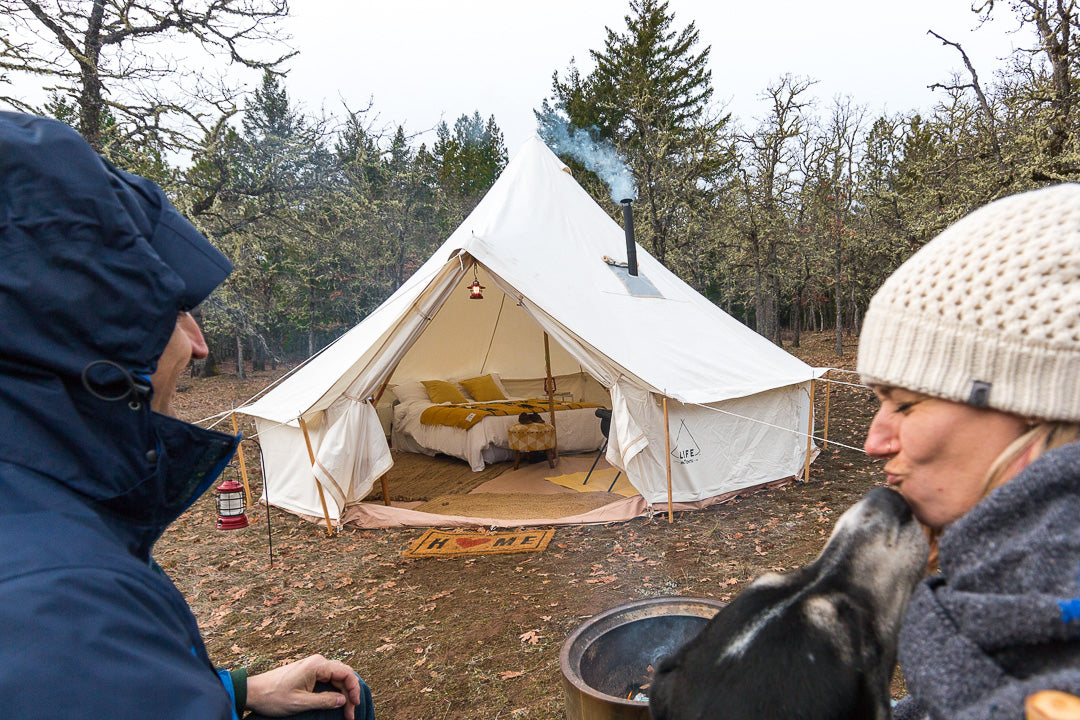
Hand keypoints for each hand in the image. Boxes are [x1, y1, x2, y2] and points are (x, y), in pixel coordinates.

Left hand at [245, 654, 362, 718]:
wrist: (253, 692)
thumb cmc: (274, 696)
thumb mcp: (300, 703)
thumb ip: (324, 701)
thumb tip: (343, 700)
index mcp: (317, 665)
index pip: (346, 673)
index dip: (354, 689)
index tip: (355, 705)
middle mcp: (317, 662)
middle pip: (343, 675)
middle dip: (349, 694)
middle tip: (350, 714)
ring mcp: (313, 666)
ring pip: (336, 678)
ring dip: (342, 694)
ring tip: (345, 711)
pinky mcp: (308, 672)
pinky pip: (328, 679)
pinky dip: (334, 691)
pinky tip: (336, 702)